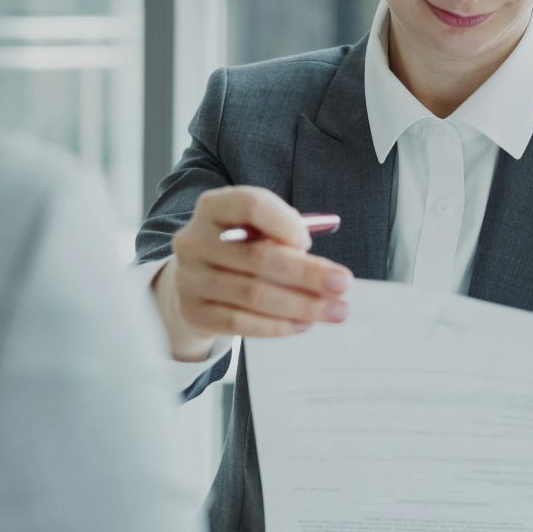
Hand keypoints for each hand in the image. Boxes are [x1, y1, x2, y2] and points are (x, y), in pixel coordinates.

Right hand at [152, 186, 351, 360]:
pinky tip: (303, 323)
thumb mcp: (254, 230)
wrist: (194, 283)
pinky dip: (277, 326)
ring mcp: (190, 278)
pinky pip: (240, 323)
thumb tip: (326, 270)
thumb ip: (283, 236)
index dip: (285, 223)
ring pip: (253, 294)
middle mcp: (195, 240)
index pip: (251, 205)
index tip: (309, 243)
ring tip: (334, 310)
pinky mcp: (194, 312)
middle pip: (257, 256)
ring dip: (301, 304)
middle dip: (307, 273)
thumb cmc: (238, 249)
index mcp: (213, 207)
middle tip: (342, 284)